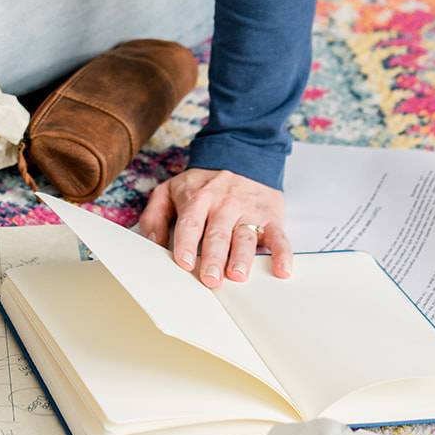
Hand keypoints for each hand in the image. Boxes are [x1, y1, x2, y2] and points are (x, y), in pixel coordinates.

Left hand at [136, 168, 291, 287]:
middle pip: (218, 233)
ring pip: (245, 236)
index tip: (183, 262)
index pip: (190, 222)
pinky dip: (282, 253)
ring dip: (242, 257)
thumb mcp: (171, 189)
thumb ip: (155, 215)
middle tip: (209, 278)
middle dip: (213, 257)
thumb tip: (152, 244)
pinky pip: (279, 236)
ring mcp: (249, 211)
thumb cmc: (203, 183)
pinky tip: (282, 269)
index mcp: (198, 198)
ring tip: (237, 275)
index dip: (185, 242)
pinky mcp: (271, 217)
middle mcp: (224, 204)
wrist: (243, 156)